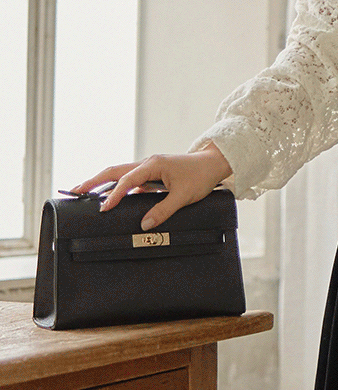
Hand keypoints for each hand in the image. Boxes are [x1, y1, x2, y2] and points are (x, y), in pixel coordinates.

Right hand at [67, 144, 232, 230]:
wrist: (211, 165)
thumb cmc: (200, 178)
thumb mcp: (183, 197)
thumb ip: (163, 211)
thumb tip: (145, 226)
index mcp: (152, 165)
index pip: (127, 181)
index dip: (114, 195)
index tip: (103, 208)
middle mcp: (146, 164)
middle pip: (114, 171)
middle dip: (94, 181)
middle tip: (74, 191)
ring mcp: (148, 168)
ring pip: (119, 174)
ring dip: (102, 183)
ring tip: (84, 193)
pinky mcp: (151, 175)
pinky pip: (129, 181)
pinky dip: (116, 188)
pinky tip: (109, 198)